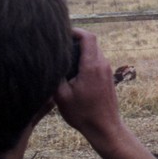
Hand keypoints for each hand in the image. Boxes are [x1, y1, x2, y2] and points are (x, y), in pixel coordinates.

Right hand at [53, 29, 125, 150]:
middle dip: (76, 41)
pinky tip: (73, 70)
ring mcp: (107, 71)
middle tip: (59, 45)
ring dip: (81, 52)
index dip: (76, 31)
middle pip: (92, 43)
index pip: (88, 37)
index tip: (62, 32)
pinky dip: (86, 60)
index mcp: (92, 66)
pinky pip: (97, 62)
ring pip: (95, 52)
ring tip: (64, 58)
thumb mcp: (61, 95)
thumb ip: (56, 75)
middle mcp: (103, 65)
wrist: (104, 127)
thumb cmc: (83, 113)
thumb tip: (50, 62)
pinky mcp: (108, 78)